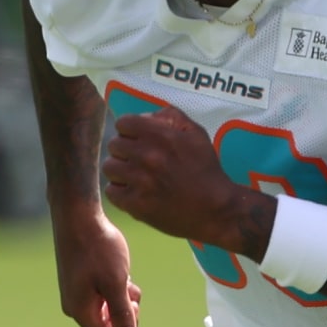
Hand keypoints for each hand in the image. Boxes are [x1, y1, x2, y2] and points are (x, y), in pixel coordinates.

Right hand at [52, 207, 142, 326]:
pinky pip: (101, 295)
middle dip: (125, 311)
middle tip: (130, 287)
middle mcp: (75, 306)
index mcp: (81, 311)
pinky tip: (117, 268)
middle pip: (108, 326)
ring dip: (121, 296)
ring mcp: (75, 293)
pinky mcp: (78, 281)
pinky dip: (113, 286)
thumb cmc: (98, 247)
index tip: (131, 303)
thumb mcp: (116, 281)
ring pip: (107, 309)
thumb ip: (122, 312)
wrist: (77, 215)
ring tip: (125, 274)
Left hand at [103, 105, 242, 243]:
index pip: (123, 123)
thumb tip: (146, 116)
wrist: (216, 209)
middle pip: (114, 145)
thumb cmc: (206, 170)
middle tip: (137, 160)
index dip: (129, 130)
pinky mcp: (136, 204)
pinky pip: (111, 191)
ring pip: (109, 167)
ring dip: (120, 171)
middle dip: (125, 150)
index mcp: (161, 135)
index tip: (137, 139)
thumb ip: (171, 117)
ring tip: (135, 177)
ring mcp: (140, 181)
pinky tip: (134, 192)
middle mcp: (147, 155)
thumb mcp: (196, 134)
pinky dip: (120, 192)